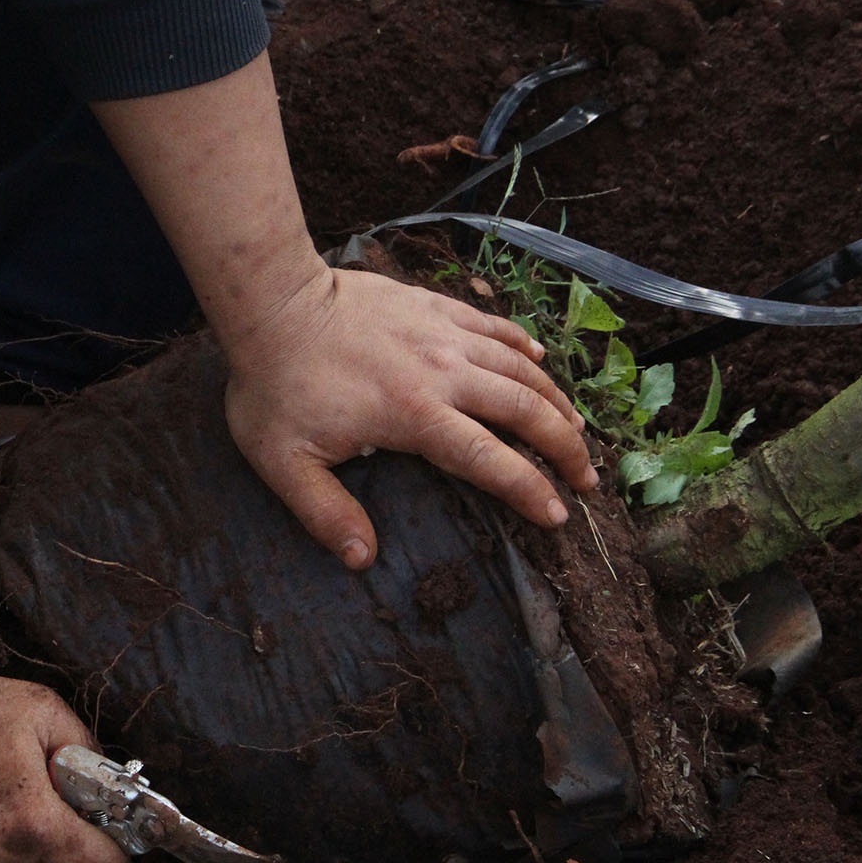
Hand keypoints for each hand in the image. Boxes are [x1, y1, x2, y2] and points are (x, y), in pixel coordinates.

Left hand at [224, 265, 599, 567]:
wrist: (273, 302)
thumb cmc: (274, 385)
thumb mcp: (285, 461)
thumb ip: (325, 513)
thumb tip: (362, 560)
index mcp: (416, 415)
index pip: (491, 459)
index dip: (530, 489)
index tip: (558, 514)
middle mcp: (443, 372)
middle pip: (526, 410)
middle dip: (566, 448)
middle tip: (587, 479)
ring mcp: (443, 334)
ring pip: (520, 367)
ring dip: (555, 400)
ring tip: (576, 429)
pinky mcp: (434, 305)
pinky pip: (494, 326)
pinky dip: (522, 345)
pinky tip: (538, 360)